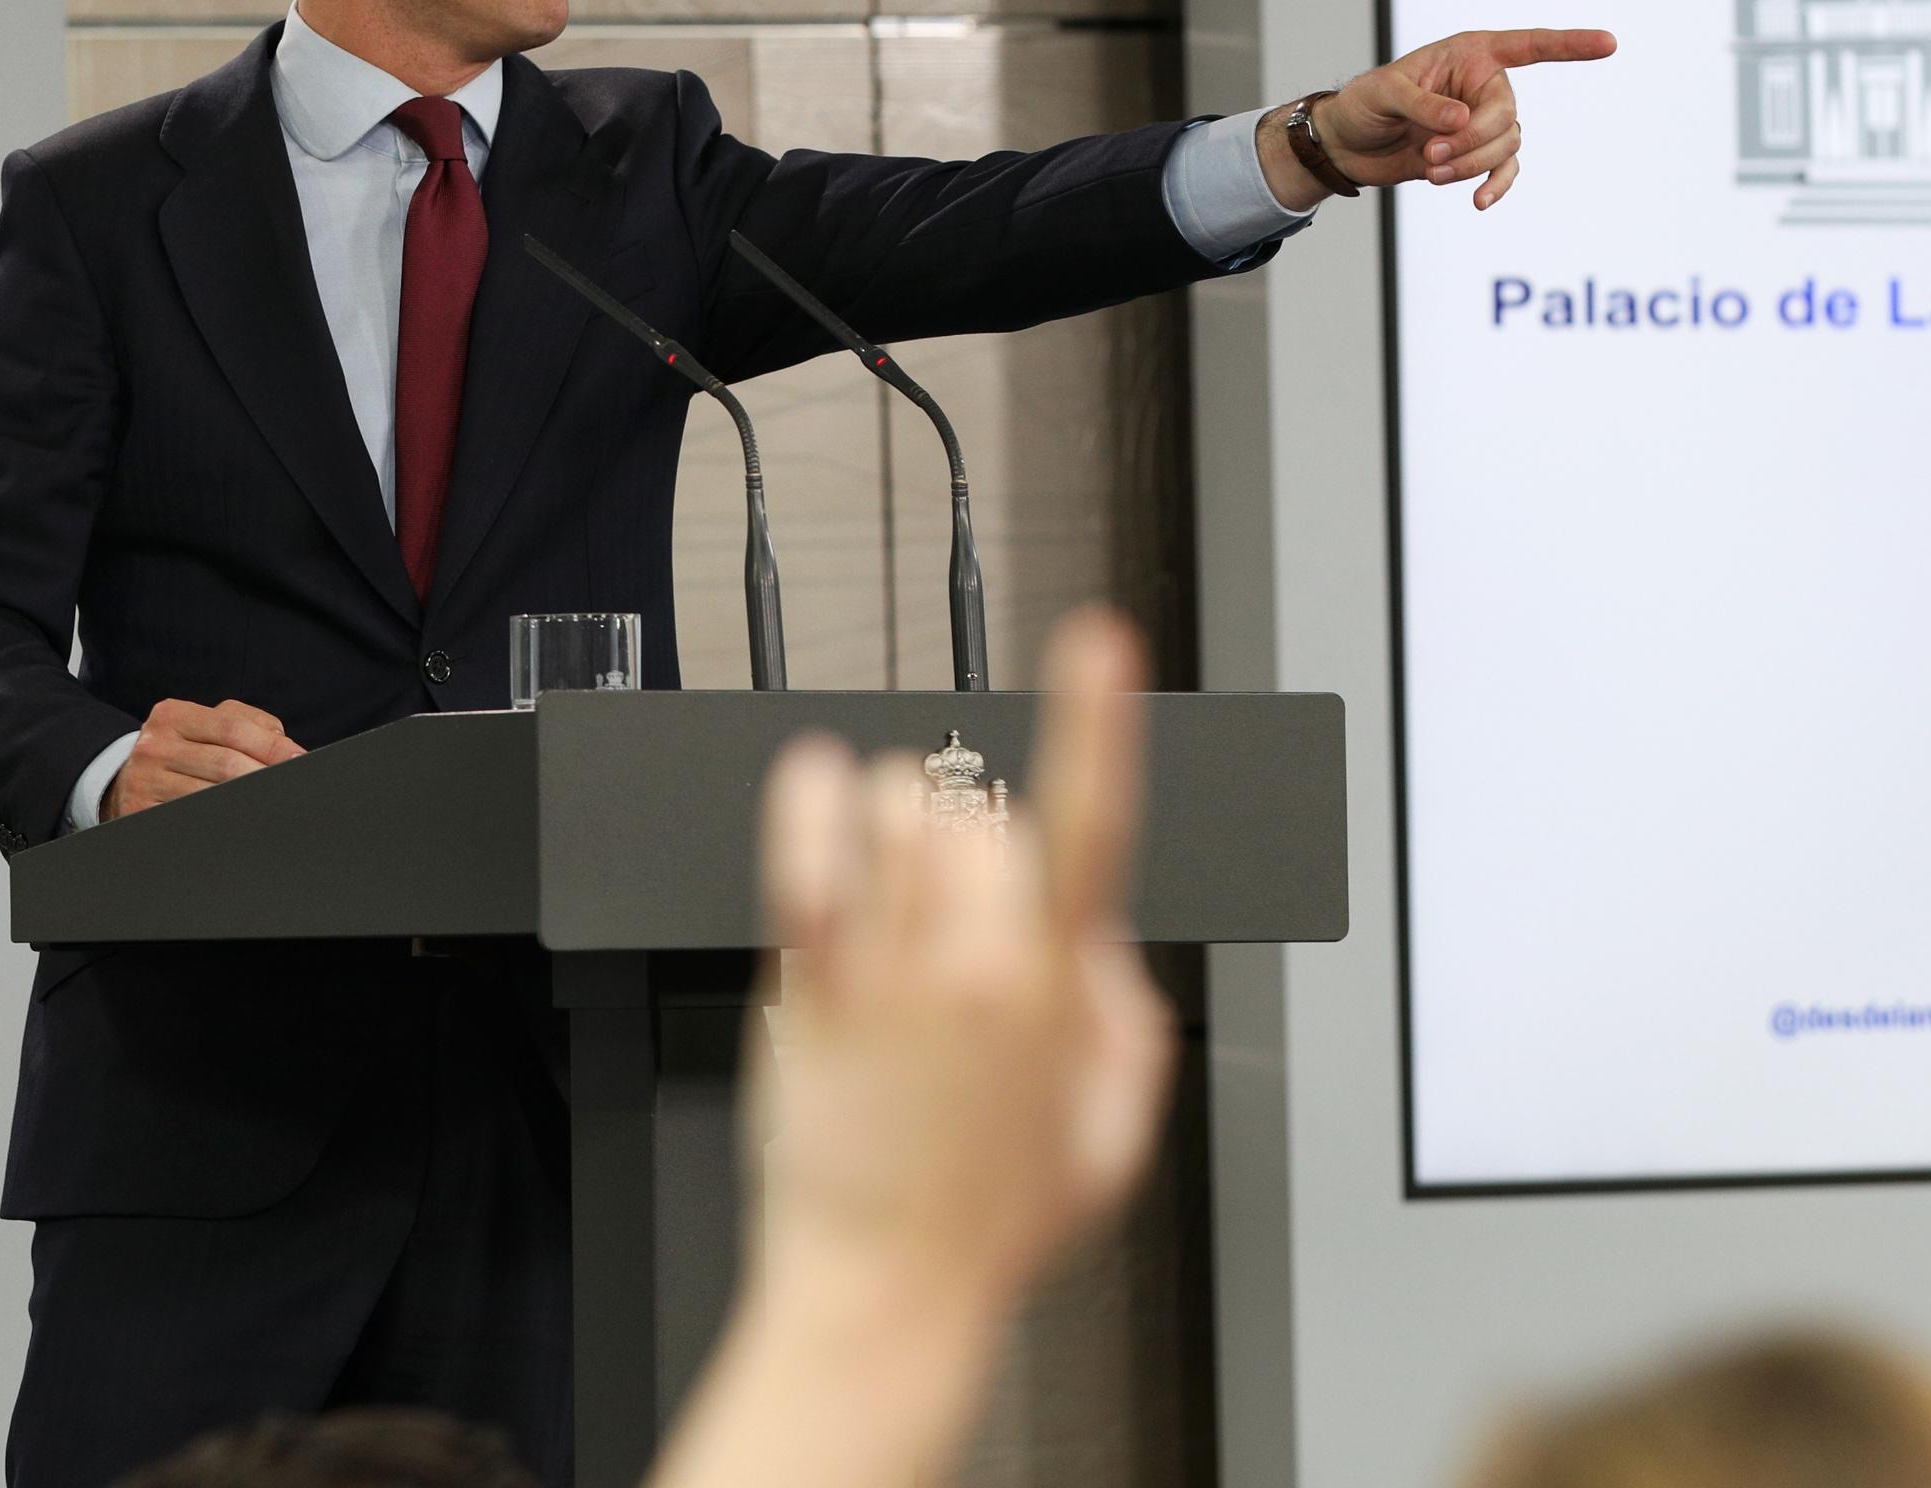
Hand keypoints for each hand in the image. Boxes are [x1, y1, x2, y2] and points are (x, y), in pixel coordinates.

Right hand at [101, 698, 306, 820]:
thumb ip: (248, 724)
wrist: (124, 781)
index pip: (233, 729)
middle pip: (226, 765)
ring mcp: (144, 781)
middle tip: (291, 785)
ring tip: (273, 802)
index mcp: (173, 715)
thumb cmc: (182, 750)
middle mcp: (154, 745)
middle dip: (264, 776)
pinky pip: (192, 816)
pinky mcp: (141, 812)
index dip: (272, 746)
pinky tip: (242, 818)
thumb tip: (287, 748)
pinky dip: (222, 818)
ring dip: (248, 800)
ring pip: (212, 795)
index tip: (299, 759)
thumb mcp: (206, 725)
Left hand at [747, 608, 1174, 1320]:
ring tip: (896, 877)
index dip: (1099, 722)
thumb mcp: (1118, 1137)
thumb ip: (1130, 1017)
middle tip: (964, 895)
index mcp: (1056, 994)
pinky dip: (803, 801)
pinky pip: (800, 855)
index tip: (1099, 641)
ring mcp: (882, 970)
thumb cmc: (989, 1223)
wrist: (882, 1289)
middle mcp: (969, 965)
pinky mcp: (805, 983)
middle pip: (978, 808)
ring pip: (891, 804)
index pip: (1092, 826)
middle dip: (976, 829)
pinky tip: (809, 786)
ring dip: (897, 815)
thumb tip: (1101, 936)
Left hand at [1260, 26, 1616, 212]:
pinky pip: (1504, 169)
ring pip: (1505, 146)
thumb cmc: (1363, 104)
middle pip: (1507, 115)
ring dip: (1471, 165)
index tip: (1608, 44)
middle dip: (1473, 141)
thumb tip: (1461, 121)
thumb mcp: (1384, 95)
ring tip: (1431, 171)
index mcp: (1470, 55)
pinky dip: (1496, 185)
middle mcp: (1483, 85)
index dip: (1569, 45)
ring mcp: (1481, 121)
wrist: (1346, 144)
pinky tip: (1480, 202)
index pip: (1528, 46)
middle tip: (1431, 156)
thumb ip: (1423, 105)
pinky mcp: (1474, 154)